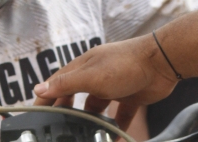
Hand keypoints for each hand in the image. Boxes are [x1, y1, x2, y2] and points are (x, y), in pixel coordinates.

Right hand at [33, 35, 178, 130]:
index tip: (35, 112)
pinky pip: (119, 116)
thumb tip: (38, 88)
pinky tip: (114, 139)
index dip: (45, 96)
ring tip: (85, 136)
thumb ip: (66, 84)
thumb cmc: (125, 64)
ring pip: (96, 108)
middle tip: (58, 127)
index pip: (58, 82)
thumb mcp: (91, 76)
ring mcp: (113, 86)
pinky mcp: (130, 96)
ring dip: (91, 122)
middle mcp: (96, 75)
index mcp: (83, 67)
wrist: (162, 62)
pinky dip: (116, 129)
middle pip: (75, 95)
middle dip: (66, 111)